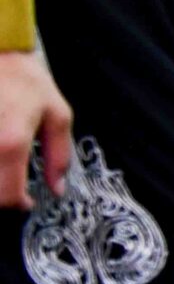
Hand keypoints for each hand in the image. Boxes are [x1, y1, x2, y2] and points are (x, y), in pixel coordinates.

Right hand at [0, 51, 72, 209]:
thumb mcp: (56, 113)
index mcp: (10, 143)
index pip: (7, 196)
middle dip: (1, 197)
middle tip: (13, 188)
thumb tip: (57, 187)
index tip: (26, 202)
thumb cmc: (23, 78)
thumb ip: (59, 155)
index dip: (19, 205)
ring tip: (5, 166)